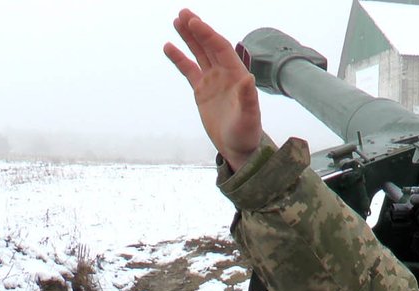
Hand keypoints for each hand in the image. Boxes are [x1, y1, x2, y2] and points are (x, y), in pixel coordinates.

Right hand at [163, 8, 261, 169]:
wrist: (239, 148)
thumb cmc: (247, 134)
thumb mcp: (249, 118)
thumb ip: (249, 99)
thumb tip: (248, 79)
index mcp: (237, 75)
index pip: (220, 49)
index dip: (208, 34)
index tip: (194, 22)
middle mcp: (225, 74)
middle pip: (209, 46)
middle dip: (197, 29)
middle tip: (183, 13)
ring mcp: (213, 81)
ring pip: (199, 53)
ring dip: (189, 37)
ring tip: (177, 20)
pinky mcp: (202, 91)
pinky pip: (189, 70)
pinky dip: (179, 58)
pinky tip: (169, 46)